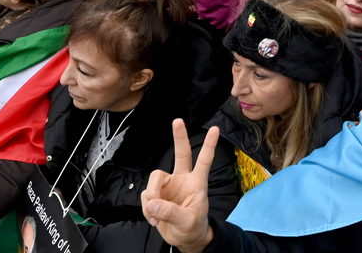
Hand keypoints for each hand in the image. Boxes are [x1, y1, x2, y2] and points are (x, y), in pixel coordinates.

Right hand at [142, 119, 220, 252]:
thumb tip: (152, 203)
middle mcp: (182, 180)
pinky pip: (145, 196)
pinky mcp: (156, 196)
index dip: (209, 145)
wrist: (184, 240)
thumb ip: (170, 212)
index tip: (215, 129)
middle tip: (178, 121)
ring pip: (154, 180)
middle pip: (180, 154)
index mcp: (196, 183)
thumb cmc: (193, 228)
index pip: (204, 161)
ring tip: (156, 215)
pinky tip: (154, 218)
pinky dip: (146, 208)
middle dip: (179, 137)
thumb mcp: (186, 221)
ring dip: (152, 197)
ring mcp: (168, 187)